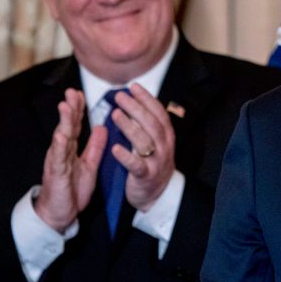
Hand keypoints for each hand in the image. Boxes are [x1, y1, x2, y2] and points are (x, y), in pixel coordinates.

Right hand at [36, 88, 107, 231]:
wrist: (59, 213)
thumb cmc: (72, 189)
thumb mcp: (89, 165)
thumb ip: (94, 147)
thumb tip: (101, 127)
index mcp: (70, 148)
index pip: (75, 124)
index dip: (78, 109)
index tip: (81, 93)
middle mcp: (62, 151)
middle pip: (67, 125)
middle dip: (70, 108)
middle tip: (73, 91)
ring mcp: (58, 161)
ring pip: (60, 137)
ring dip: (63, 121)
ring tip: (66, 106)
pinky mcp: (57, 173)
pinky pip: (59, 159)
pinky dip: (59, 146)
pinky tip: (61, 135)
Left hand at [107, 83, 175, 211]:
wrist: (158, 194)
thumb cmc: (152, 163)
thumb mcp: (155, 142)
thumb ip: (146, 125)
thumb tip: (131, 102)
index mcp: (166, 135)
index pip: (158, 112)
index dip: (147, 98)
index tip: (133, 87)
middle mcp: (164, 146)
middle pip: (151, 123)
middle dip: (136, 108)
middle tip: (119, 97)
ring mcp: (156, 161)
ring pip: (144, 141)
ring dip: (129, 126)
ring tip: (115, 114)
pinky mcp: (146, 176)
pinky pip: (136, 165)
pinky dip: (125, 156)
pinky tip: (114, 148)